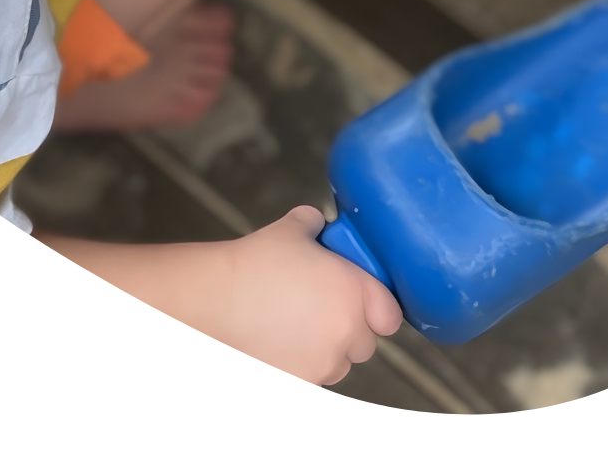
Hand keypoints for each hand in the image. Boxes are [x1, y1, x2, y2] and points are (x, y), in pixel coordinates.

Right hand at [36, 206, 401, 385]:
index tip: (364, 299)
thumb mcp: (291, 229)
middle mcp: (347, 333)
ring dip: (326, 348)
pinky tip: (281, 342)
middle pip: (365, 341)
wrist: (216, 300)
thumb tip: (317, 223)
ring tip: (296, 326)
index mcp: (354, 293)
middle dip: (348, 326)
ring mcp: (324, 364)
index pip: (391, 314)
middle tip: (322, 308)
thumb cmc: (254, 264)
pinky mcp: (302, 383)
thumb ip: (314, 224)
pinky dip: (303, 362)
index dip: (378, 306)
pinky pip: (313, 374)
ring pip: (338, 362)